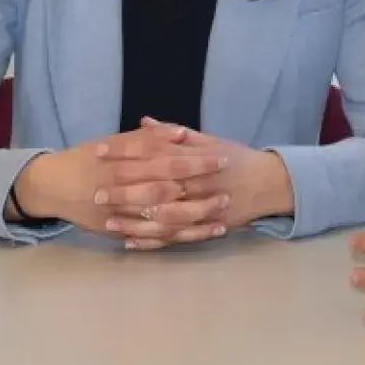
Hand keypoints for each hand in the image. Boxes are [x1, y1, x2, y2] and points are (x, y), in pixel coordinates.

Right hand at [9, 124, 226, 246]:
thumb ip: (147, 138)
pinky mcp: (119, 232)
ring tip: (222, 215)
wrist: (52, 186)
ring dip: (194, 219)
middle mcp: (121, 190)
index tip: (221, 156)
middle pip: (167, 192)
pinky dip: (176, 237)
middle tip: (227, 189)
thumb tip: (181, 132)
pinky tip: (199, 234)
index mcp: (123, 163)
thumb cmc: (87, 158)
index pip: (165, 161)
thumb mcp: (113, 142)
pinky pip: (152, 238)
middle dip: (199, 193)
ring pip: (162, 220)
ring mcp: (120, 215)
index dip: (194, 160)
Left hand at [99, 119, 294, 246]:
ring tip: (107, 221)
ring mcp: (201, 209)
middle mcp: (198, 184)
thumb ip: (174, 134)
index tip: (100, 151)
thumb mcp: (209, 140)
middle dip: (124, 191)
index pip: (154, 153)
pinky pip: (174, 239)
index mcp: (196, 159)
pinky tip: (129, 242)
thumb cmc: (236, 158)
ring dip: (134, 221)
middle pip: (155, 188)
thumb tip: (143, 122)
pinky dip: (151, 242)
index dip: (125, 152)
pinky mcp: (204, 228)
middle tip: (96, 192)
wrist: (268, 184)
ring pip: (163, 219)